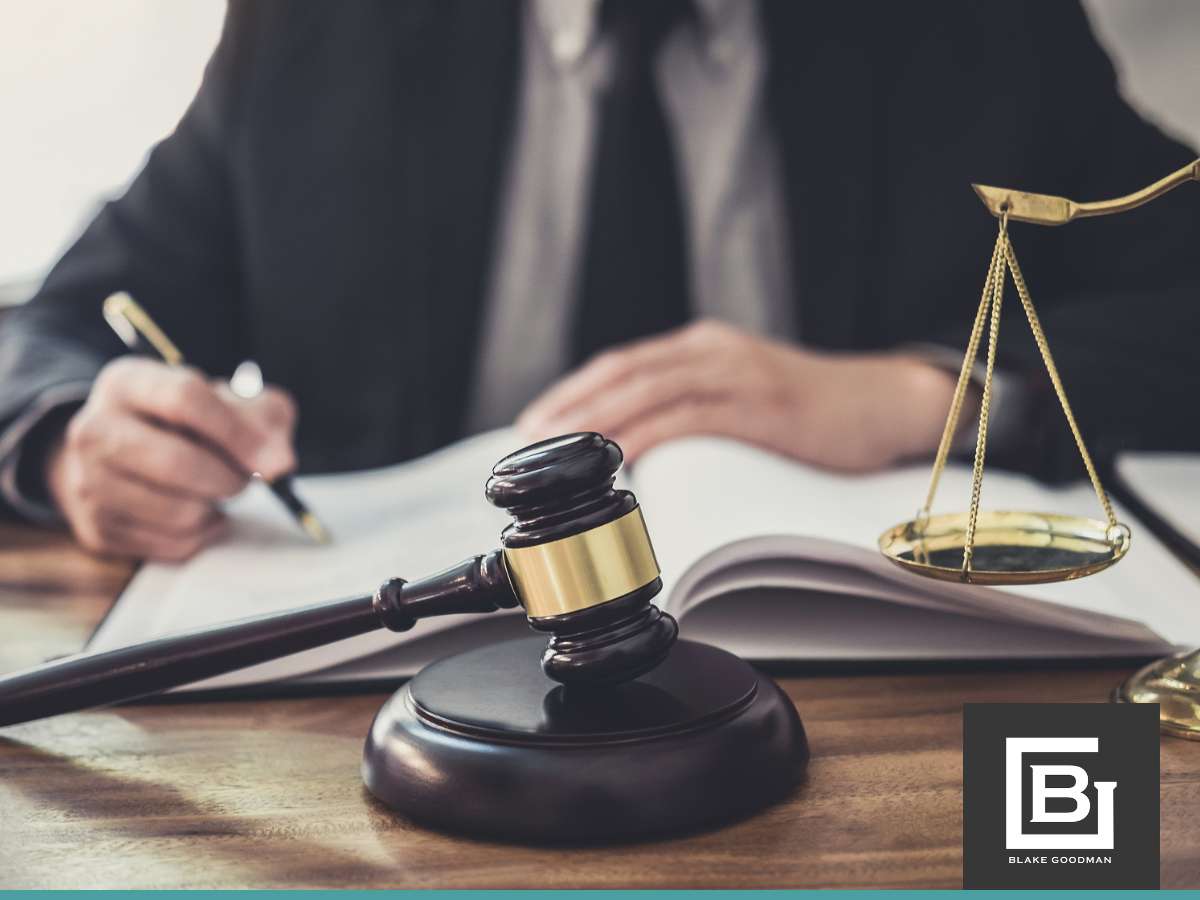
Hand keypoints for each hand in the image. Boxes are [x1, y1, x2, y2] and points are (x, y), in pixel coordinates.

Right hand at [45, 357, 296, 560]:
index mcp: (127, 382)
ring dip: (215, 508)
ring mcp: (89, 482)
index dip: (238, 433)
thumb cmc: (191, 424)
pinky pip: (173, 544)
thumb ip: (265, 421)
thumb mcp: (233, 402)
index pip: (185, 399)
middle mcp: (94, 429)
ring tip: (214, 491)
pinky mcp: (98, 529)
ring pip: (177, 511)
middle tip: (244, 479)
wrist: (125, 456)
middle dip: (229, 478)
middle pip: (176, 462)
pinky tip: (198, 513)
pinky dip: (202, 533)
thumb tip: (279, 464)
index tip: (273, 461)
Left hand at [518, 320, 962, 469]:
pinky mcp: (762, 404)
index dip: (575, 392)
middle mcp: (715, 351)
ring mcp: (739, 373)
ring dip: (597, 422)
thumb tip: (644, 453)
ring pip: (649, 390)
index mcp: (705, 348)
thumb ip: (698, 410)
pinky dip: (647, 435)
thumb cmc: (815, 414)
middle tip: (530, 442)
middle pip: (624, 373)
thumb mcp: (746, 397)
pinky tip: (618, 458)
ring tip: (559, 453)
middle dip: (571, 406)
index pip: (623, 365)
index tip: (536, 424)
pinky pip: (690, 417)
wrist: (889, 404)